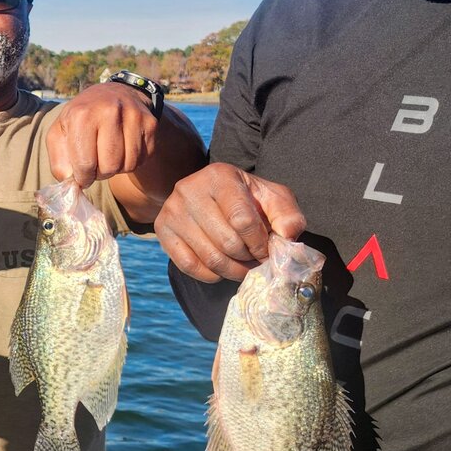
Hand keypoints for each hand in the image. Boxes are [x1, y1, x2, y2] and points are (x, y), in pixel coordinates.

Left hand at [46, 82, 157, 188]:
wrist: (112, 94)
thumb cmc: (81, 118)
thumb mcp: (60, 133)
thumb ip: (58, 162)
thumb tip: (71, 184)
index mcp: (82, 114)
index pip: (85, 163)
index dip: (83, 177)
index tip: (82, 176)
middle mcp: (109, 111)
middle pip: (109, 166)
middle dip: (100, 173)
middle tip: (96, 165)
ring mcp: (133, 115)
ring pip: (128, 165)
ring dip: (117, 169)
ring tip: (108, 156)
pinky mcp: (150, 123)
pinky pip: (142, 159)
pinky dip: (131, 162)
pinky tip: (122, 149)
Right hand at [155, 163, 305, 282]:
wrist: (211, 196)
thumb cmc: (247, 199)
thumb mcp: (273, 198)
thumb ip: (288, 216)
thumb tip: (288, 237)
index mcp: (219, 175)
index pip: (242, 220)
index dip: (259, 243)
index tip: (267, 249)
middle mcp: (189, 189)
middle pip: (226, 242)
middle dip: (248, 258)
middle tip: (256, 259)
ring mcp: (172, 210)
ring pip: (209, 258)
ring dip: (233, 270)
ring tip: (243, 266)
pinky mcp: (162, 230)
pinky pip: (189, 266)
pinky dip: (211, 275)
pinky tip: (222, 267)